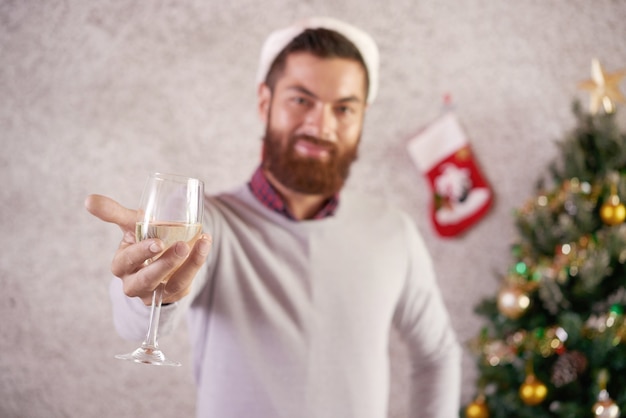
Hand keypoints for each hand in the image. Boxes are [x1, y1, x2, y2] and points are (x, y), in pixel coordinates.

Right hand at [84, 194, 211, 304]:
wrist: (160, 256)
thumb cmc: (142, 238)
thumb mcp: (129, 225)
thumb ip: (113, 212)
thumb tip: (89, 200)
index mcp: (121, 264)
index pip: (126, 261)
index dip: (140, 253)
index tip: (157, 242)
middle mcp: (134, 282)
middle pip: (146, 279)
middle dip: (164, 264)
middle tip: (181, 246)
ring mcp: (156, 292)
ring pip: (172, 285)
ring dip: (188, 265)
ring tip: (200, 242)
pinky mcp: (174, 294)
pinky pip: (187, 283)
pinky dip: (198, 263)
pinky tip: (205, 244)